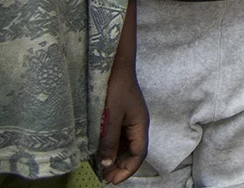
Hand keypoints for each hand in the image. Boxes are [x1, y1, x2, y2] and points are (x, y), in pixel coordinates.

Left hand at [97, 65, 147, 182]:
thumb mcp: (110, 118)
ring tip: (103, 170)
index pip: (139, 154)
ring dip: (117, 159)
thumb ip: (109, 141)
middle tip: (105, 178)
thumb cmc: (115, 89)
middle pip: (134, 152)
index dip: (128, 169)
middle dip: (122, 166)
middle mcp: (138, 125)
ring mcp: (130, 120)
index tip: (113, 180)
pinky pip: (120, 138)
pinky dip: (113, 149)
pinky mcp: (122, 116)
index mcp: (140, 125)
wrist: (115, 66)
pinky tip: (102, 153)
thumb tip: (107, 164)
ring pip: (127, 146)